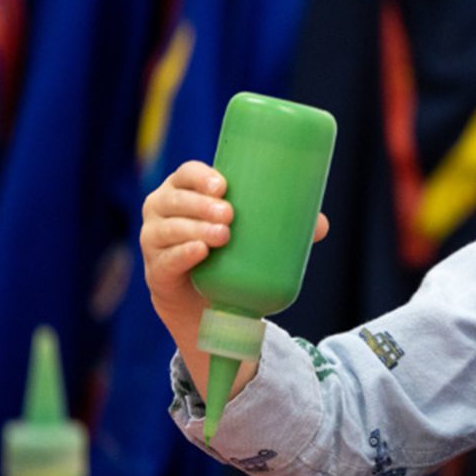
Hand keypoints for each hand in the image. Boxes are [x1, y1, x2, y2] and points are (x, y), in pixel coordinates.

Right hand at [139, 161, 328, 345]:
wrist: (207, 301)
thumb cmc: (229, 252)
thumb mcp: (253, 234)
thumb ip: (285, 226)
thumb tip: (321, 225)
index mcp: (185, 191)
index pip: (186, 174)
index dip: (200, 176)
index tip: (224, 186)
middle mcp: (162, 210)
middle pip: (175, 199)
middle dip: (201, 204)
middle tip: (230, 214)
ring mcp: (154, 240)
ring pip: (169, 229)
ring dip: (194, 229)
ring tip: (223, 235)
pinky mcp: (157, 271)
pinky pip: (164, 261)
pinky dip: (182, 255)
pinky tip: (199, 251)